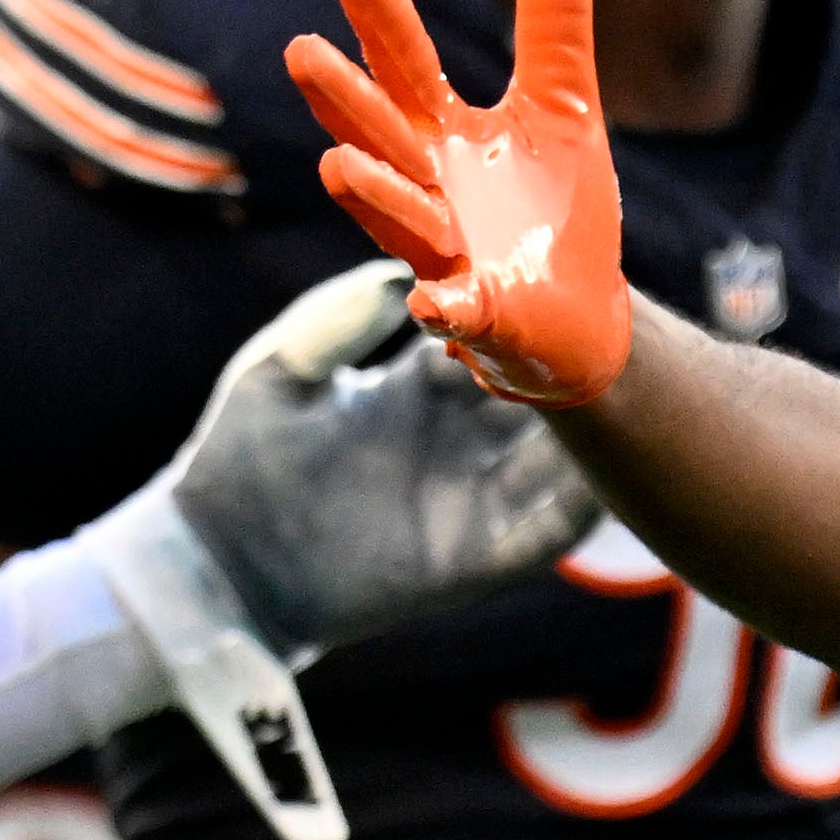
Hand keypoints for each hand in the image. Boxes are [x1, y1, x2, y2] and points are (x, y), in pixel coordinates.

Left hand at [161, 262, 600, 652]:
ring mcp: (470, 499)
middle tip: (607, 338)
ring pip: (558, 461)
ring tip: (620, 401)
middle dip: (571, 369)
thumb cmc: (235, 460)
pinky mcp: (473, 560)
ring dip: (590, 436)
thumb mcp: (274, 374)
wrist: (219, 564)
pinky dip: (578, 508)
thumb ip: (335, 321)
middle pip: (539, 396)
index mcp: (414, 388)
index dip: (518, 318)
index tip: (549, 286)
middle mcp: (456, 439)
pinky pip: (545, 534)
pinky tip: (601, 481)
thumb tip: (406, 275)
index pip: (491, 343)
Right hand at [287, 0, 631, 407]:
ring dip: (374, 196)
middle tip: (303, 51)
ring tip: (342, 165)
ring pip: (399, 221)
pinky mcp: (477, 314)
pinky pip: (453, 310)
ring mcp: (444, 254)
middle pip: (378, 136)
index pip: (401, 62)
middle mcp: (425, 186)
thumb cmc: (550, 209)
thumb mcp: (563, 103)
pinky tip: (433, 301)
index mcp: (439, 130)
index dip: (378, 12)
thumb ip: (551, 19)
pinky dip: (444, 305)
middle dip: (345, 99)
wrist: (580, 317)